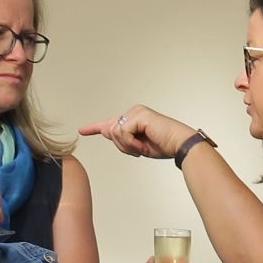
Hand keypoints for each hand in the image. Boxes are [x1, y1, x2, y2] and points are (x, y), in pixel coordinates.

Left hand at [82, 105, 198, 161]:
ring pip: (115, 132)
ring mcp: (136, 112)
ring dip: (127, 146)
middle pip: (111, 131)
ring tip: (142, 148)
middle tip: (139, 151)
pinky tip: (143, 145)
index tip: (82, 130)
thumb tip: (106, 132)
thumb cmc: (164, 145)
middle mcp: (134, 112)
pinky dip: (131, 143)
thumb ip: (122, 139)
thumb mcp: (138, 145)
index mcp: (134, 118)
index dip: (94, 127)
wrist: (180, 145)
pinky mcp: (139, 115)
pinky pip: (123, 132)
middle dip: (122, 146)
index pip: (111, 123)